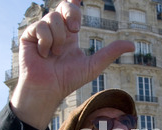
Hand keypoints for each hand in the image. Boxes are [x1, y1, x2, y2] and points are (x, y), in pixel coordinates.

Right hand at [11, 0, 134, 129]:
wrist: (48, 89)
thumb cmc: (68, 80)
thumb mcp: (93, 65)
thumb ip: (110, 52)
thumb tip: (132, 45)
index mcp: (69, 34)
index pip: (73, 10)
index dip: (75, 0)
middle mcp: (56, 30)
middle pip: (65, 6)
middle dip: (72, 14)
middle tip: (75, 30)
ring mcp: (42, 31)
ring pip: (54, 17)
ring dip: (59, 38)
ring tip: (55, 55)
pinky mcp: (29, 35)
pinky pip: (41, 26)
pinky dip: (46, 42)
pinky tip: (44, 54)